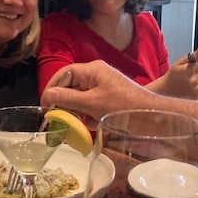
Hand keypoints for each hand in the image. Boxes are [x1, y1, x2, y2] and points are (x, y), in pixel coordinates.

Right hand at [41, 60, 159, 119]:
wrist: (152, 117)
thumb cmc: (123, 107)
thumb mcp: (93, 103)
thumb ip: (68, 98)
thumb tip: (48, 95)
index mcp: (93, 70)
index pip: (64, 74)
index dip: (51, 88)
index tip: (44, 107)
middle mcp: (97, 75)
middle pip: (71, 85)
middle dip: (62, 102)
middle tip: (55, 119)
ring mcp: (104, 87)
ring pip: (80, 97)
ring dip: (73, 111)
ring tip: (69, 125)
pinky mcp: (109, 100)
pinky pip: (90, 105)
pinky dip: (85, 115)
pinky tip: (84, 127)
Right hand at [153, 46, 197, 99]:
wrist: (166, 91)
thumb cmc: (172, 75)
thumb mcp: (179, 63)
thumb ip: (192, 56)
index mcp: (189, 70)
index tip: (196, 64)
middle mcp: (194, 80)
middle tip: (189, 73)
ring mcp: (196, 89)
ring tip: (190, 80)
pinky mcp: (197, 96)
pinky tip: (192, 86)